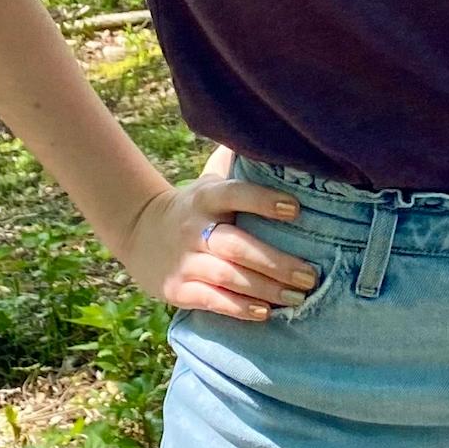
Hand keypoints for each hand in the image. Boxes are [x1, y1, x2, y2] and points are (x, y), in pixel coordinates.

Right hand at [119, 177, 320, 323]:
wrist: (138, 232)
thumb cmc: (193, 207)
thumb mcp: (208, 182)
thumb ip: (236, 164)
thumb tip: (267, 134)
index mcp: (205, 198)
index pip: (235, 194)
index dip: (263, 200)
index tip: (296, 209)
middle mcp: (194, 228)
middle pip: (237, 246)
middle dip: (277, 262)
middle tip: (310, 275)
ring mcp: (184, 261)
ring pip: (229, 277)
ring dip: (266, 289)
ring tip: (298, 297)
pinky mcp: (177, 289)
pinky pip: (212, 300)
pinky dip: (239, 308)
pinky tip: (265, 313)